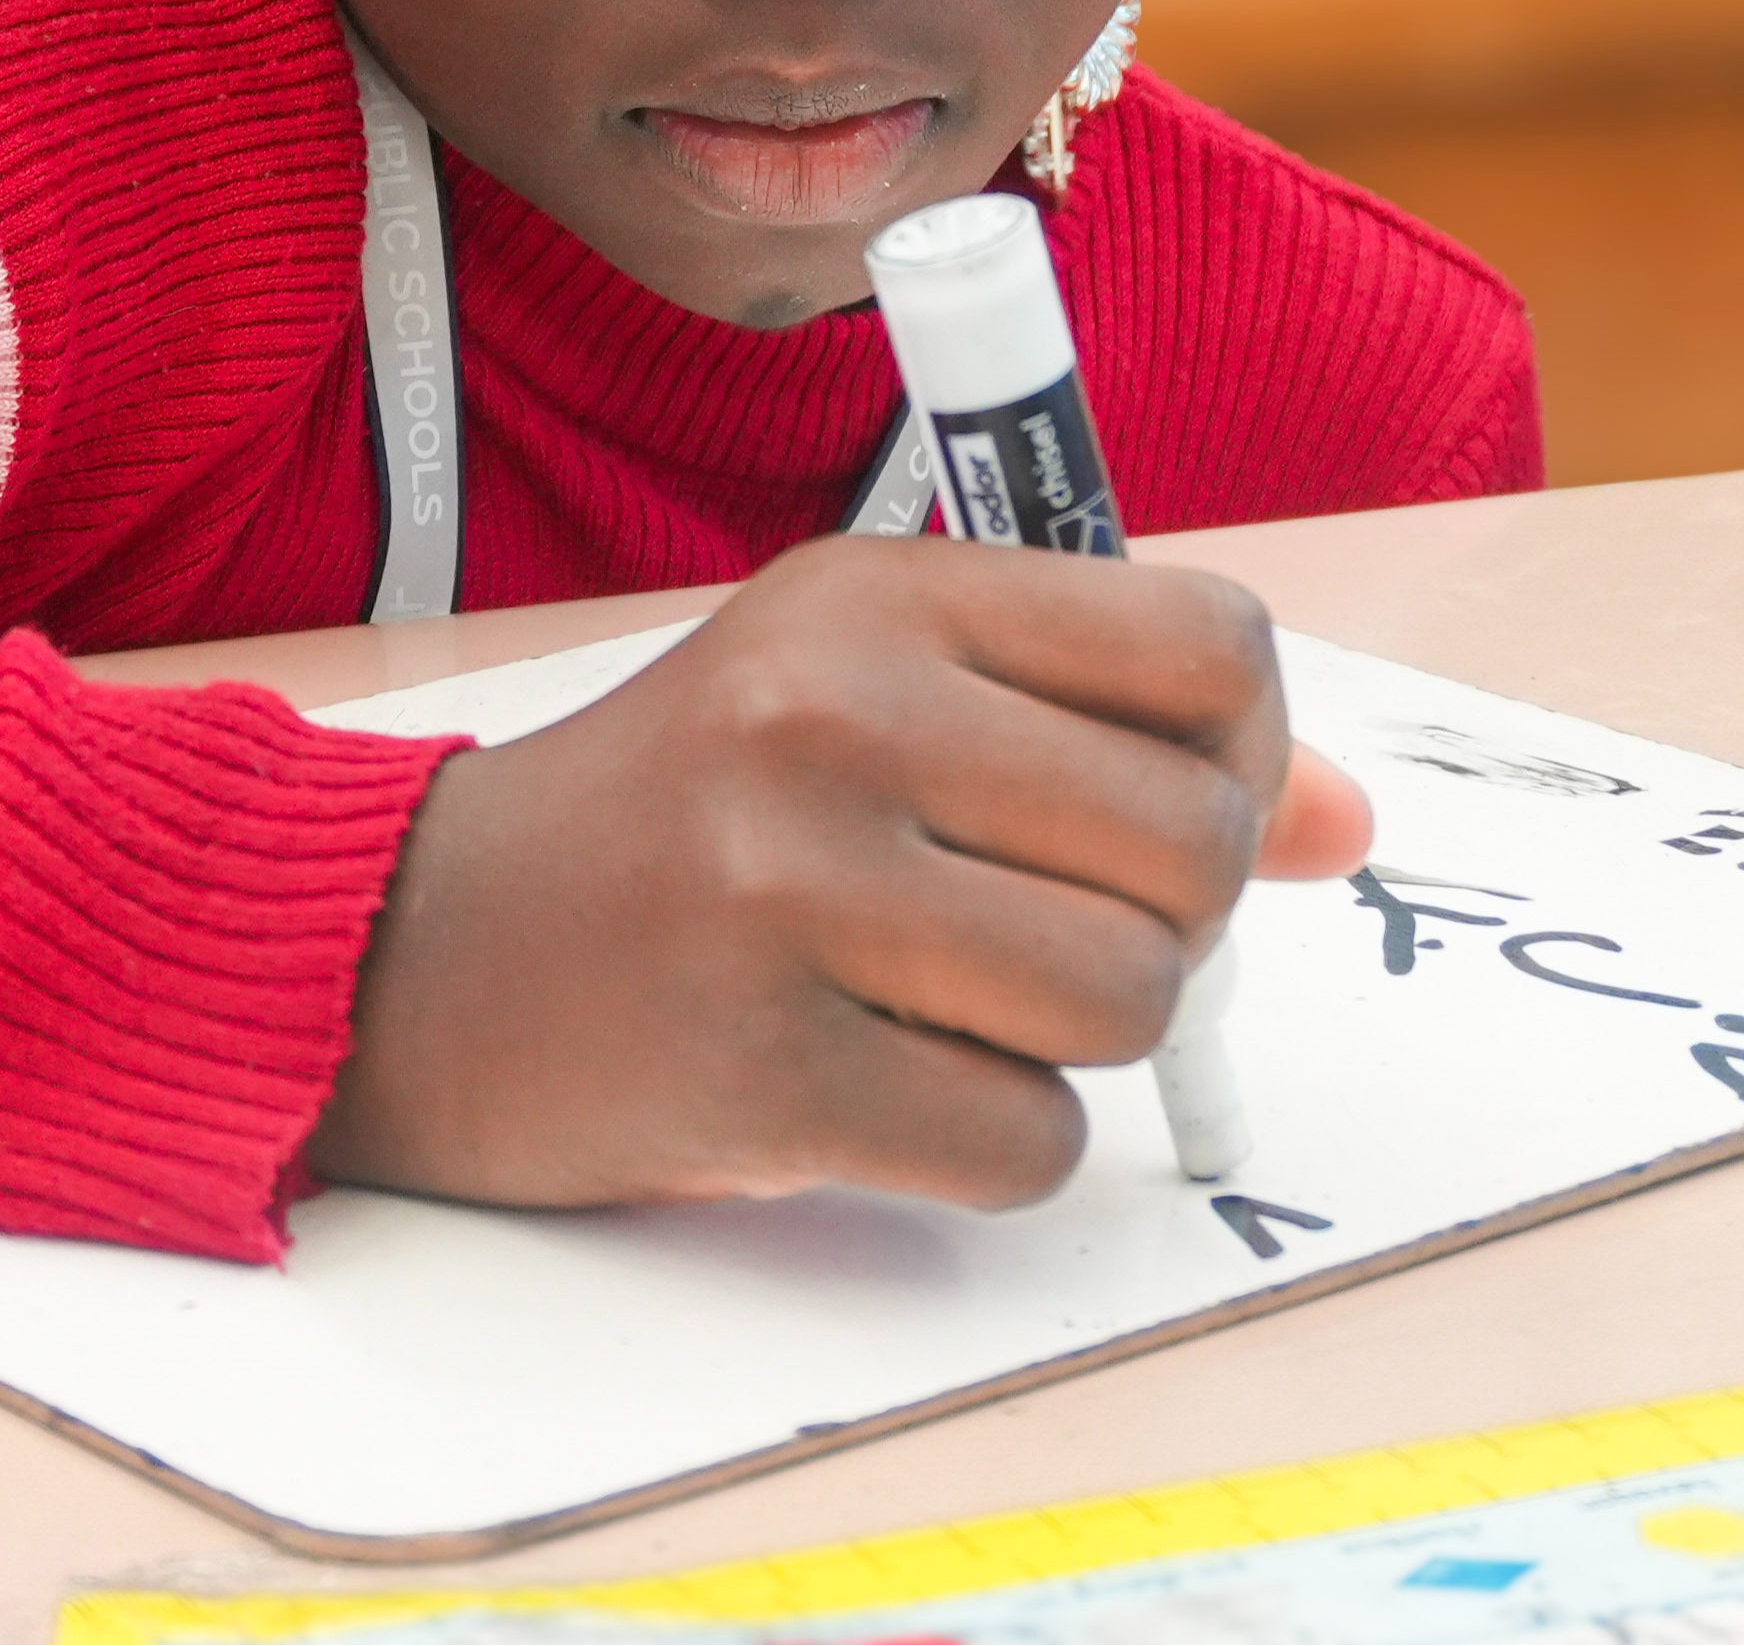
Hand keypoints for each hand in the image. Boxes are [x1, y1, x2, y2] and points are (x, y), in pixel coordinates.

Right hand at [301, 536, 1377, 1213]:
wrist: (405, 952)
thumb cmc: (672, 821)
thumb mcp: (860, 699)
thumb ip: (1098, 737)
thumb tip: (1338, 823)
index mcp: (873, 599)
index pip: (1206, 647)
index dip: (1241, 756)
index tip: (1164, 814)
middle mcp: (833, 719)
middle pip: (1190, 847)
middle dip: (1161, 927)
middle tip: (1038, 936)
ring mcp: (790, 893)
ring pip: (1126, 1002)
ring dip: (1071, 1044)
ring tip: (945, 1009)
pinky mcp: (763, 1069)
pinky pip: (1023, 1142)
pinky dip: (987, 1144)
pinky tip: (879, 1090)